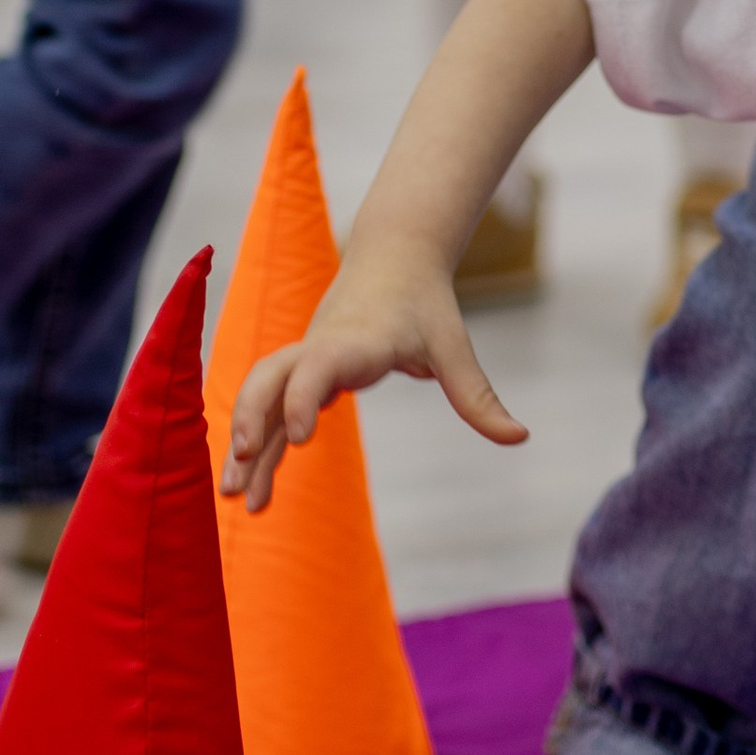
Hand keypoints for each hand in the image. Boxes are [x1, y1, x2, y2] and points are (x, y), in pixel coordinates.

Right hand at [223, 241, 526, 508]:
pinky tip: (251, 485)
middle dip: (253, 421)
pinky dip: (260, 444)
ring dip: (246, 443)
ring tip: (236, 499)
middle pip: (270, 379)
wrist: (392, 256)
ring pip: (262, 397)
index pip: (318, 366)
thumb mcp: (453, 349)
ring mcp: (304, 358)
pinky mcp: (300, 372)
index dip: (304, 398)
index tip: (300, 439)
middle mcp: (320, 347)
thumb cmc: (424, 304)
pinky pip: (271, 408)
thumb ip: (478, 397)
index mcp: (355, 339)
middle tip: (242, 470)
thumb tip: (520, 438)